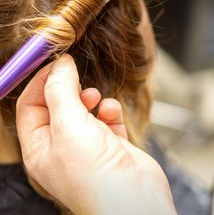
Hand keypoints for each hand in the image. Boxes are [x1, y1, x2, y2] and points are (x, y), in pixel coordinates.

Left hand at [17, 55, 175, 214]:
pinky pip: (106, 117)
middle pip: (58, 104)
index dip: (41, 81)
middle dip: (68, 88)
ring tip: (95, 98)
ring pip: (83, 109)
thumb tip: (60, 64)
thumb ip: (60, 90)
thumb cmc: (94, 176)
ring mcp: (87, 145)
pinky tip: (112, 112)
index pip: (30, 106)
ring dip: (90, 98)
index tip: (56, 62)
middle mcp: (62, 146)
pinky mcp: (110, 143)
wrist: (134, 200)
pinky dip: (110, 110)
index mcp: (40, 146)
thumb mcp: (68, 126)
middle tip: (76, 76)